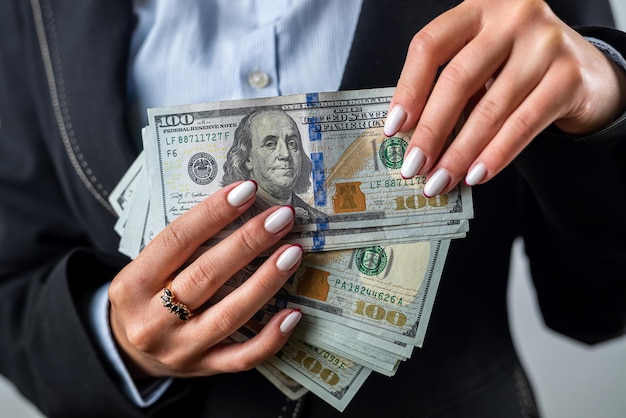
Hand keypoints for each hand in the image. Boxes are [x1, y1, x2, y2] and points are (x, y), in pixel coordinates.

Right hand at [108, 180, 302, 377]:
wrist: (127, 354)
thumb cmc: (145, 298)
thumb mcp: (146, 269)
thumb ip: (182, 246)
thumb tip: (240, 207)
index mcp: (132, 285)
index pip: (176, 240)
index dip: (213, 213)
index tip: (247, 190)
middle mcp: (152, 320)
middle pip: (206, 275)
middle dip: (248, 242)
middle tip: (281, 217)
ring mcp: (179, 350)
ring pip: (229, 315)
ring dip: (266, 281)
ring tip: (293, 253)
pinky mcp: (203, 369)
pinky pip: (243, 357)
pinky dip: (271, 336)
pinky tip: (293, 312)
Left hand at [384, 0, 625, 195]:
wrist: (585, 73)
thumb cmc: (517, 69)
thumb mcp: (481, 64)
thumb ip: (451, 89)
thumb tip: (412, 139)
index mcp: (478, 10)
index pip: (430, 45)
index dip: (408, 89)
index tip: (393, 129)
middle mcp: (512, 16)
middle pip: (457, 80)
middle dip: (430, 131)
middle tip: (413, 166)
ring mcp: (545, 43)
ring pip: (490, 108)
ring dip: (459, 153)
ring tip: (440, 180)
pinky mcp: (569, 76)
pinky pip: (523, 124)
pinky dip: (496, 155)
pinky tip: (476, 175)